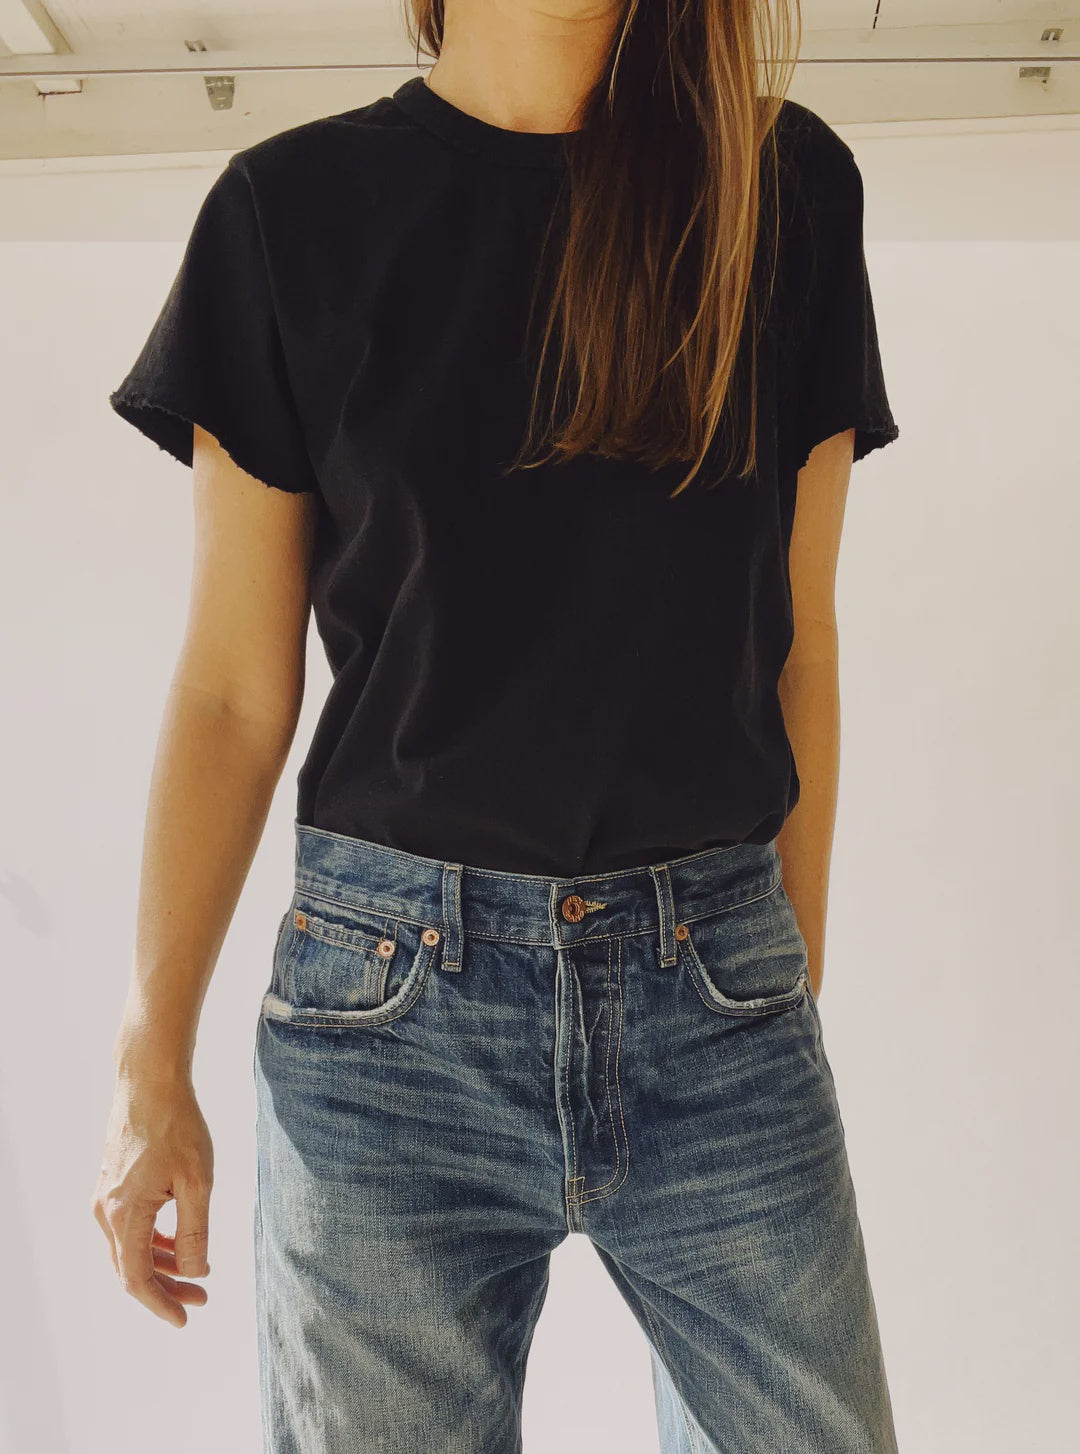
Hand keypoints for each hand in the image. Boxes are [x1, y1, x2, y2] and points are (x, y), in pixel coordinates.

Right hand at [90, 1072, 213, 1327]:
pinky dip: (153, 1241)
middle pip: (132, 1268)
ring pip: (130, 1248)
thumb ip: (195, 1231)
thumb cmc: (177, 1126)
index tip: (185, 1318)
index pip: (137, 1279)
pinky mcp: (112, 1184)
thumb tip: (195, 1272)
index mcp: (125, 1215)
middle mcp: (106, 1211)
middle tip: (202, 1298)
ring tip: (197, 1274)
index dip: (160, 1304)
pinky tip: (178, 1241)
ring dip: (162, 1264)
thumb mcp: (197, 1182)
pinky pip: (129, 1227)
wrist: (149, 1083)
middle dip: (167, 1287)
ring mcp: (106, 1197)